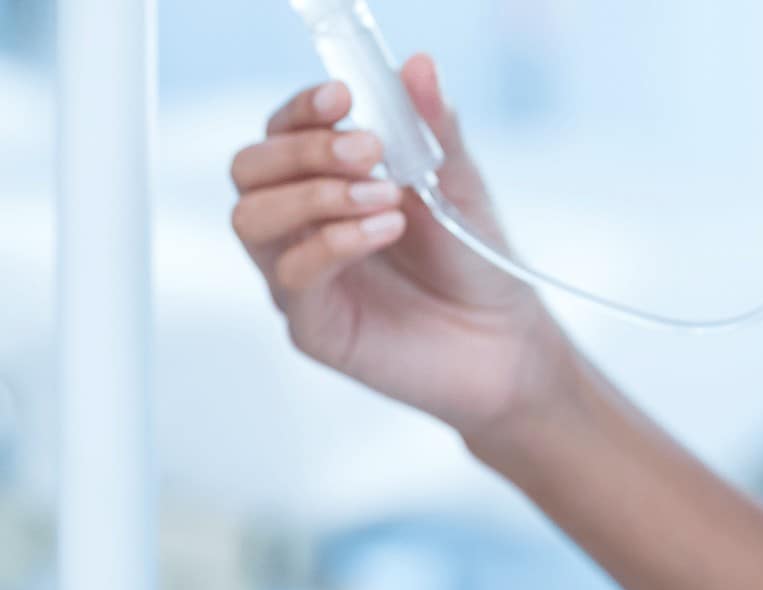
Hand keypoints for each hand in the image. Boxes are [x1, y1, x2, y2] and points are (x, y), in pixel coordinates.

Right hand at [230, 54, 573, 434]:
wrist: (503, 339)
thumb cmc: (474, 260)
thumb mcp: (459, 184)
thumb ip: (433, 128)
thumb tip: (418, 65)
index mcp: (327, 184)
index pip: (280, 133)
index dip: (301, 110)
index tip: (342, 96)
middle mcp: (303, 227)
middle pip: (248, 169)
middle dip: (304, 149)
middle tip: (370, 151)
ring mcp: (302, 277)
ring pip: (252, 219)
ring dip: (315, 194)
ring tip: (384, 196)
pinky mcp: (313, 325)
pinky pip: (291, 277)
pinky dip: (334, 242)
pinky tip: (385, 228)